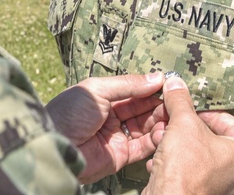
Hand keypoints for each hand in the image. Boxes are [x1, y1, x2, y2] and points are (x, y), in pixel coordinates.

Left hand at [45, 72, 166, 183]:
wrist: (55, 145)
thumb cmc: (69, 112)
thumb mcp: (97, 89)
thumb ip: (128, 84)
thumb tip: (157, 77)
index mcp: (104, 96)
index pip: (134, 91)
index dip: (152, 88)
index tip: (172, 84)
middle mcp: (112, 116)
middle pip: (142, 109)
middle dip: (159, 105)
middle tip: (177, 102)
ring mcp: (117, 136)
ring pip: (146, 128)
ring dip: (160, 122)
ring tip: (173, 117)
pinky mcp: (120, 156)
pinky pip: (143, 147)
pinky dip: (155, 140)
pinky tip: (165, 132)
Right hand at [142, 75, 233, 194]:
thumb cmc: (186, 168)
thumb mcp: (183, 122)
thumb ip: (181, 100)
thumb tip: (176, 84)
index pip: (231, 122)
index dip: (206, 111)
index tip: (189, 108)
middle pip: (211, 138)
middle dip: (185, 127)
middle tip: (171, 120)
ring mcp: (224, 188)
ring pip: (198, 154)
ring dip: (175, 143)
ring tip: (160, 138)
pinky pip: (191, 172)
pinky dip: (174, 162)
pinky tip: (159, 159)